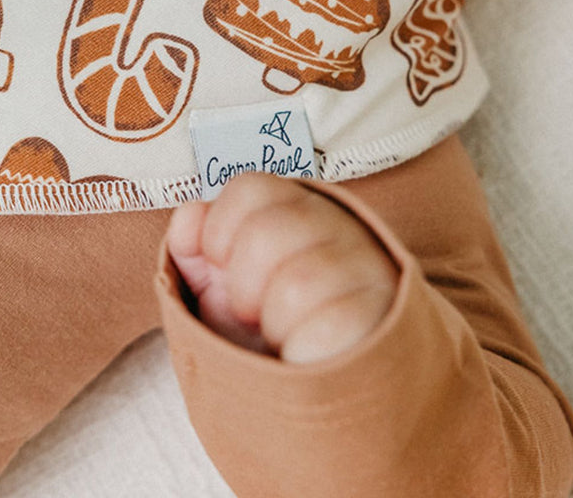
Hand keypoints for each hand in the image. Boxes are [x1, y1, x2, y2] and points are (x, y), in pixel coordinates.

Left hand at [167, 172, 398, 363]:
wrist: (328, 384)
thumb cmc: (271, 327)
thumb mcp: (223, 288)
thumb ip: (197, 249)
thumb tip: (188, 218)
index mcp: (297, 206)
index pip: (250, 187)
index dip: (220, 231)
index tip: (223, 266)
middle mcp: (338, 225)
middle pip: (266, 234)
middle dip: (243, 287)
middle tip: (255, 311)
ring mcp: (366, 266)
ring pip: (296, 285)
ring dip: (274, 323)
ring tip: (285, 332)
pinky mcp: (383, 313)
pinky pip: (325, 327)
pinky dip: (302, 347)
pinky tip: (307, 351)